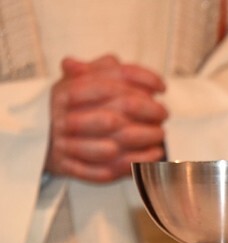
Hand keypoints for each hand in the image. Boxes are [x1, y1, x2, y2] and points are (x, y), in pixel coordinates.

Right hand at [46, 54, 167, 182]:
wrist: (38, 137)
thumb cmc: (70, 106)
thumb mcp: (77, 80)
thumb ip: (97, 70)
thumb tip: (114, 60)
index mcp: (64, 92)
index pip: (106, 85)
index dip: (138, 83)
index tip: (161, 86)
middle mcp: (63, 119)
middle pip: (113, 118)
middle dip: (145, 115)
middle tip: (164, 113)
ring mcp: (64, 146)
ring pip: (111, 148)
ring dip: (142, 141)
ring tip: (160, 134)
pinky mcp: (69, 168)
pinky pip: (104, 171)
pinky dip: (133, 164)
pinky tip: (153, 155)